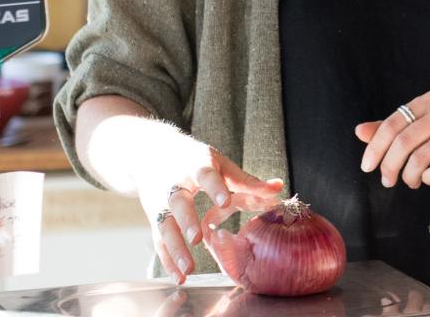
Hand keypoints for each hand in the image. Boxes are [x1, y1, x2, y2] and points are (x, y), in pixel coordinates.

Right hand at [135, 139, 283, 278]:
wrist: (150, 153)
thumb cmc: (193, 159)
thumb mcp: (219, 164)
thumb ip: (246, 180)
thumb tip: (278, 187)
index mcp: (195, 165)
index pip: (205, 175)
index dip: (215, 188)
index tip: (225, 202)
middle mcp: (174, 184)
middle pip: (178, 202)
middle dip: (186, 220)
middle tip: (197, 238)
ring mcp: (160, 202)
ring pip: (164, 226)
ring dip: (175, 248)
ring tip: (189, 269)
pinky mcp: (153, 218)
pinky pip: (158, 241)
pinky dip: (167, 260)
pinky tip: (179, 276)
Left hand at [356, 92, 429, 188]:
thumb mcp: (421, 130)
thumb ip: (390, 130)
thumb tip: (359, 131)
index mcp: (429, 100)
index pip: (393, 123)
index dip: (375, 147)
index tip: (367, 167)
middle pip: (404, 140)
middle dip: (389, 165)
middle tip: (387, 181)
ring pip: (420, 157)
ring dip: (409, 176)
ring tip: (411, 182)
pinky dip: (428, 178)